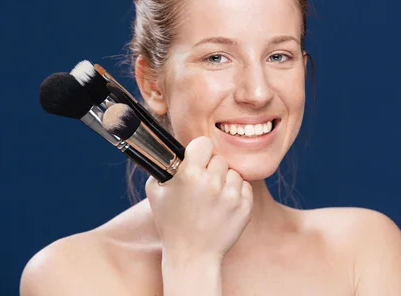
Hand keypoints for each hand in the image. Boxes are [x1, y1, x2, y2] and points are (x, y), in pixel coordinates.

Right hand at [145, 136, 252, 263]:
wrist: (192, 256)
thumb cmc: (171, 223)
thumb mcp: (155, 192)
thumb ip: (164, 166)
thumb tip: (173, 151)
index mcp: (190, 174)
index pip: (204, 143)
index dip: (199, 151)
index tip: (197, 160)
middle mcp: (212, 182)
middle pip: (219, 159)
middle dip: (212, 169)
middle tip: (202, 186)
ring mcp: (231, 196)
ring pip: (233, 173)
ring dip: (225, 182)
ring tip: (213, 199)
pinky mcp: (245, 207)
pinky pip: (245, 187)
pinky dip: (236, 194)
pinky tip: (223, 207)